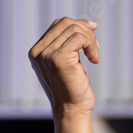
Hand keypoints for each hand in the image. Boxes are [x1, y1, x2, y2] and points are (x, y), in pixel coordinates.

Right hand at [28, 18, 99, 132]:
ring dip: (90, 39)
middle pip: (65, 23)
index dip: (78, 25)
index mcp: (36, 51)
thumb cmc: (72, 88)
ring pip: (74, 29)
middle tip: (95, 48)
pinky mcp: (58, 59)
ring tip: (95, 54)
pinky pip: (79, 38)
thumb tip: (89, 23)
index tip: (92, 35)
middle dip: (85, 31)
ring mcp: (46, 55)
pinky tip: (95, 59)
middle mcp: (37, 52)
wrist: (72, 110)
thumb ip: (70, 43)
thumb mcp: (68, 61)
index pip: (58, 24)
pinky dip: (91, 45)